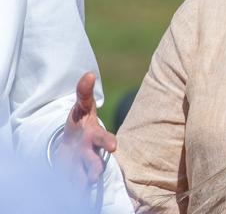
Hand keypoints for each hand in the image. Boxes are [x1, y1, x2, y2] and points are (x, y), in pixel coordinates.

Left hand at [54, 72, 115, 187]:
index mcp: (95, 136)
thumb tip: (89, 73)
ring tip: (81, 184)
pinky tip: (72, 190)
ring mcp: (83, 167)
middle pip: (96, 164)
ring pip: (85, 178)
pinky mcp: (74, 177)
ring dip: (82, 180)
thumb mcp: (81, 107)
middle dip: (95, 167)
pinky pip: (75, 186)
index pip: (104, 139)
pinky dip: (74, 188)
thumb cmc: (80, 123)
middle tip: (95, 173)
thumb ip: (83, 92)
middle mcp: (92, 153)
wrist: (73, 144)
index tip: (113, 147)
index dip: (108, 142)